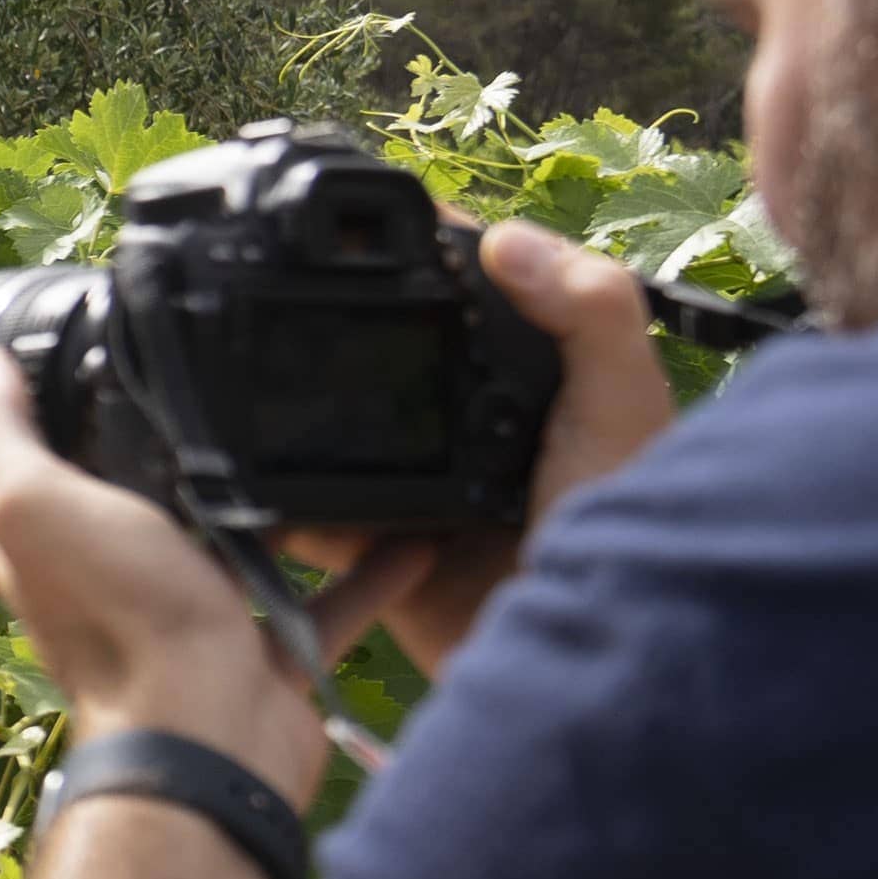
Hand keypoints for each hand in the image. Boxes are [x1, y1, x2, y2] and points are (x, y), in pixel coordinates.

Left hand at [0, 338, 366, 803]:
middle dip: (140, 486)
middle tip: (186, 417)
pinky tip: (409, 532)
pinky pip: (321, 607)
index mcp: (43, 563)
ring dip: (262, 519)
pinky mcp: (261, 661)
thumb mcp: (35, 504)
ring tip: (306, 450)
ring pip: (225, 562)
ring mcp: (189, 629)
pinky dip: (364, 575)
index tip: (7, 425)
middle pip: (112, 535)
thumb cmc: (118, 619)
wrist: (208, 730)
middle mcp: (108, 597)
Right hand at [281, 222, 676, 681]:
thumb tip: (502, 239)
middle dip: (346, 326)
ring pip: (347, 432)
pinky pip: (317, 520)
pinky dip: (283, 503)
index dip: (431, 253)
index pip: (475, 297)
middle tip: (283, 285)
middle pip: (396, 357)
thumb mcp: (624, 402)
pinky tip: (253, 474)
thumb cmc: (622, 524)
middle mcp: (476, 429)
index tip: (376, 220)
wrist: (588, 658)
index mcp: (536, 383)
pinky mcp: (382, 554)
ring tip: (253, 368)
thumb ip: (590, 310)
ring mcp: (425, 492)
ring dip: (304, 411)